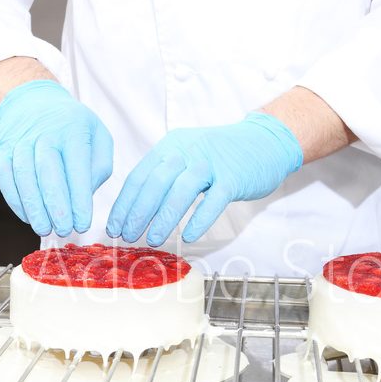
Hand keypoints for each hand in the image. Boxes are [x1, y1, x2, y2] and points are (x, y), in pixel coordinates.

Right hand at [0, 80, 112, 236]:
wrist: (34, 99)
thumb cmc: (73, 126)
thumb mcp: (98, 137)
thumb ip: (99, 167)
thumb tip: (85, 196)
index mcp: (73, 130)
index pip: (77, 169)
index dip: (79, 200)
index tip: (83, 224)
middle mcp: (44, 133)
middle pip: (47, 173)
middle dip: (56, 207)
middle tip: (64, 230)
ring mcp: (19, 140)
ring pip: (24, 177)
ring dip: (34, 208)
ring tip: (45, 229)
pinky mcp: (1, 149)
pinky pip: (5, 178)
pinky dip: (16, 201)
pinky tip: (28, 217)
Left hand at [106, 112, 302, 245]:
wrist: (265, 142)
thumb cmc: (221, 157)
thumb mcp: (187, 156)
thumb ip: (165, 176)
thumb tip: (136, 210)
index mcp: (170, 146)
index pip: (139, 176)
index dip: (124, 204)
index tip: (114, 227)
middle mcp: (187, 150)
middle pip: (155, 182)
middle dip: (138, 212)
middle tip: (129, 236)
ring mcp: (211, 163)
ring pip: (181, 191)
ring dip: (164, 218)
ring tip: (152, 239)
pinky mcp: (234, 177)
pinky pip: (214, 201)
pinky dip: (199, 219)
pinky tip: (190, 237)